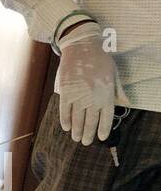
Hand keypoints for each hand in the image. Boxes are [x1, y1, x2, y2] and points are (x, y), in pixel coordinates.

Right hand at [56, 23, 116, 145]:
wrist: (82, 49)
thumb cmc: (100, 61)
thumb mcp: (114, 75)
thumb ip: (117, 91)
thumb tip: (125, 104)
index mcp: (106, 94)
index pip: (106, 118)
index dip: (103, 129)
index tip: (101, 137)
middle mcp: (93, 98)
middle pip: (90, 122)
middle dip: (88, 134)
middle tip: (86, 142)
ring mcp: (78, 97)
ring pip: (77, 120)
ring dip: (77, 131)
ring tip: (76, 138)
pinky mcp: (66, 93)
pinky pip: (65, 111)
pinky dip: (65, 121)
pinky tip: (66, 127)